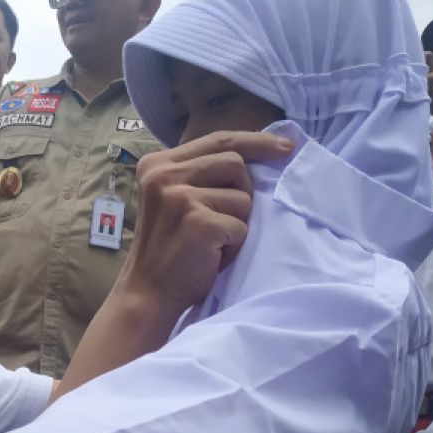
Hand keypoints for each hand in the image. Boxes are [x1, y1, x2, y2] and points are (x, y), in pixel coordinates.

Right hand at [116, 131, 291, 314]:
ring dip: (237, 222)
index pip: (217, 140)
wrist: (147, 293)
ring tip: (212, 241)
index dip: (256, 142)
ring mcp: (180, 197)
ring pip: (242, 196)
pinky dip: (233, 245)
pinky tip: (211, 256)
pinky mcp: (198, 222)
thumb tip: (255, 155)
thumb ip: (199, 173)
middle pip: (234, 162)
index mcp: (157, 163)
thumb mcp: (173, 198)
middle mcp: (164, 174)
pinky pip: (241, 226)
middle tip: (225, 219)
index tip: (286, 146)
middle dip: (242, 191)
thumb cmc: (169, 248)